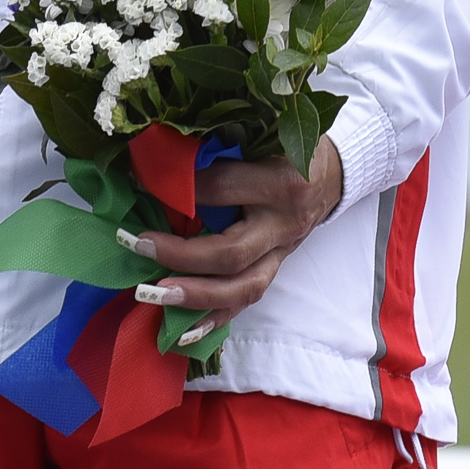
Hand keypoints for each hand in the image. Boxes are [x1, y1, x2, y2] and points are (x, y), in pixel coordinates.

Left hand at [123, 140, 344, 345]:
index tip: (140, 183)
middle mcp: (283, 225)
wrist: (332, 174)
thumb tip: (158, 161)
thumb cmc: (288, 149)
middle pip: (232, 254)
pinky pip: (246, 302)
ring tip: (153, 295)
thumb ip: (217, 151)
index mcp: (281, 183)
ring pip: (242, 288)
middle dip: (180, 255)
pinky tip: (183, 330)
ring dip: (195, 297)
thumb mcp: (260, 137)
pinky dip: (214, 318)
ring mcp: (282, 254)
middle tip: (137, 246)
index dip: (180, 190)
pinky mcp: (276, 270)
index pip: (223, 190)